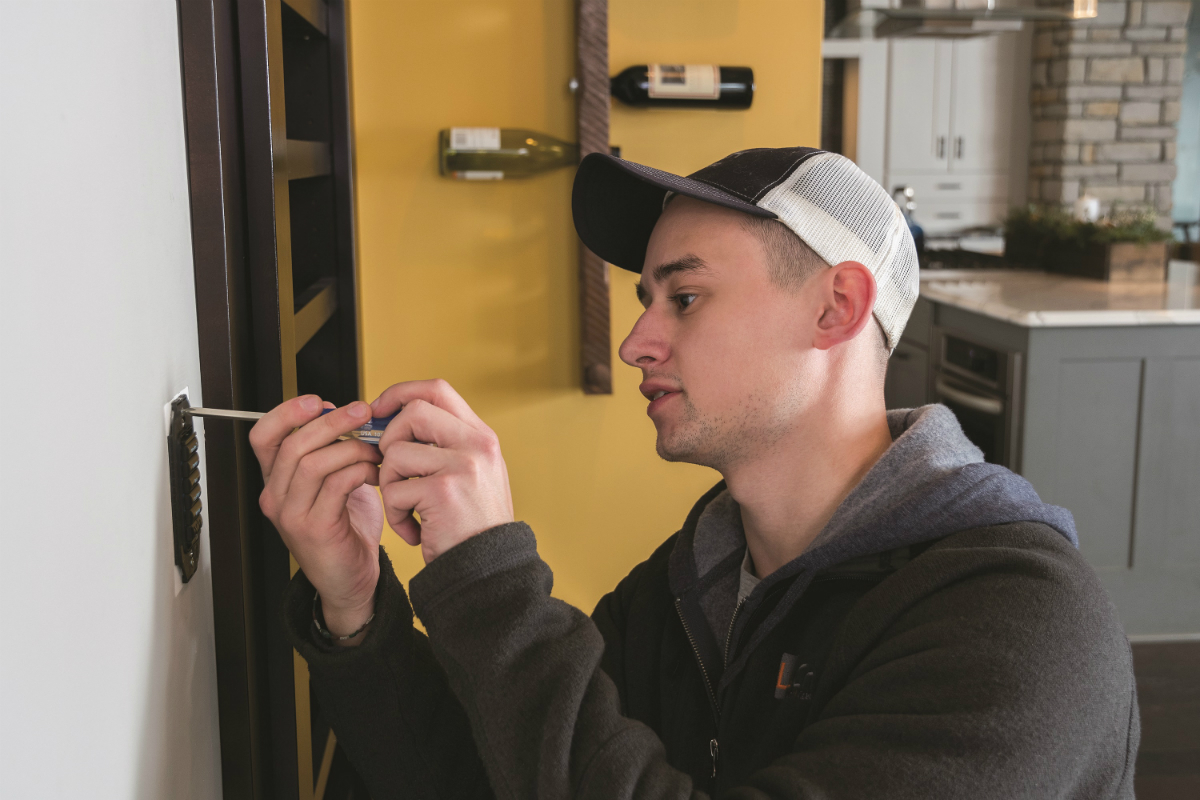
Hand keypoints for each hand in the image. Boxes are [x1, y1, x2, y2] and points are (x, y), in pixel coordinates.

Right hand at [249, 396, 383, 639]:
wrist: (352, 580)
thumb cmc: (346, 530)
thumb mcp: (335, 481)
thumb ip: (333, 450)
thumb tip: (344, 412)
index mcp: (278, 480)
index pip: (263, 436)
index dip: (287, 412)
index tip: (318, 401)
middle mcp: (276, 496)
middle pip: (293, 444)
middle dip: (332, 421)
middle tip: (362, 412)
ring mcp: (291, 514)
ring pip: (313, 462)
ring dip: (351, 448)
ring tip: (374, 452)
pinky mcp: (314, 528)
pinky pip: (335, 485)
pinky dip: (358, 471)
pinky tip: (373, 474)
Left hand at [372, 380, 513, 563]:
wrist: (490, 570)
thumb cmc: (472, 526)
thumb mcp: (471, 475)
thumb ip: (443, 445)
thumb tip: (391, 421)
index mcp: (481, 436)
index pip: (437, 390)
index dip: (401, 393)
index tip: (380, 411)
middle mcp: (477, 445)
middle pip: (413, 411)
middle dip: (388, 437)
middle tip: (390, 466)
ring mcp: (462, 466)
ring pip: (396, 453)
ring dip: (389, 482)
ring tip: (406, 506)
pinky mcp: (443, 492)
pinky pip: (394, 490)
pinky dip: (394, 514)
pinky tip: (413, 529)